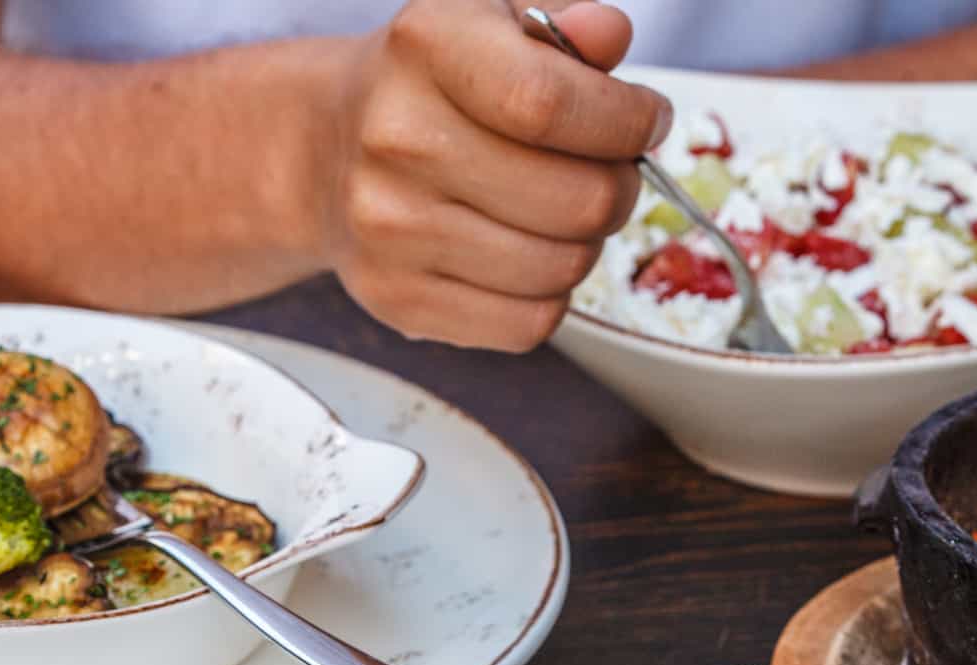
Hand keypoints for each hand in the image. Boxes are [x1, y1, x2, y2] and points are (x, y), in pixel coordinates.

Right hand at [326, 0, 669, 350]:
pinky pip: (530, 323)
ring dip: (586, 245)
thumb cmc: (435, 84)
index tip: (647, 122)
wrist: (328, 149)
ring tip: (559, 213)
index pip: (552, 104)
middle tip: (607, 172)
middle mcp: (398, 139)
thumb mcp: (494, 20)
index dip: (627, 122)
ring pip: (563, 268)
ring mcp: (392, 229)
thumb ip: (562, 23)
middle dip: (620, 188)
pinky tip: (524, 254)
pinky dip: (549, 295)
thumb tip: (609, 37)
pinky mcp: (401, 299)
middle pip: (579, 200)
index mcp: (426, 48)